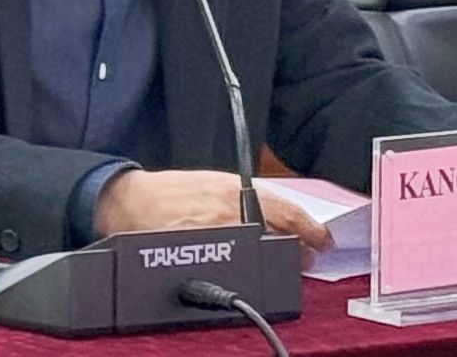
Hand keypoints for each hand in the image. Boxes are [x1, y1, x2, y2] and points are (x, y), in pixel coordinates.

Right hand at [94, 169, 331, 250]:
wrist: (133, 202)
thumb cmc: (172, 192)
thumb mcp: (214, 183)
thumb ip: (245, 197)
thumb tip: (276, 215)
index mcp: (236, 189)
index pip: (288, 212)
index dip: (312, 229)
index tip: (323, 239)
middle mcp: (231, 212)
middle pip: (282, 238)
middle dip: (300, 251)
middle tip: (309, 256)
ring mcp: (218, 237)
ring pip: (264, 256)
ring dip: (281, 263)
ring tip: (288, 267)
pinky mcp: (202, 257)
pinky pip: (237, 268)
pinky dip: (251, 272)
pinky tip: (254, 273)